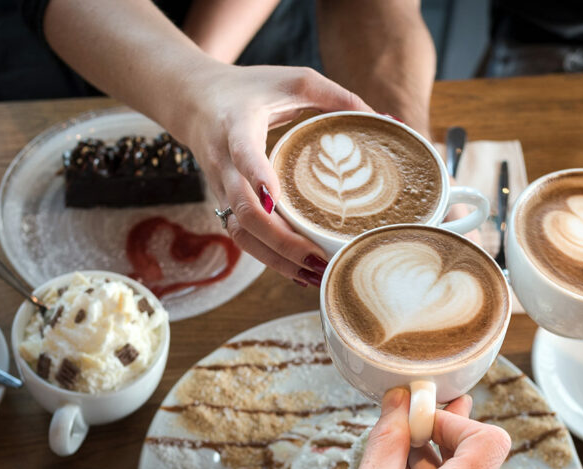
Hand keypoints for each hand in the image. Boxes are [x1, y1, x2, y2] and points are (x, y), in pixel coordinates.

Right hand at [173, 62, 372, 284]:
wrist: (193, 99)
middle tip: (318, 257)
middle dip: (281, 240)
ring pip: (241, 233)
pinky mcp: (224, 203)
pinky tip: (300, 273)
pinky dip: (270, 258)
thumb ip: (339, 97)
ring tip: (315, 274)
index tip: (275, 199)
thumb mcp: (294, 80)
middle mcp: (224, 162)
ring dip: (277, 259)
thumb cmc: (251, 88)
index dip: (258, 176)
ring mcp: (221, 187)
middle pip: (245, 211)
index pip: (243, 154)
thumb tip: (389, 119)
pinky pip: (244, 237)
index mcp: (237, 126)